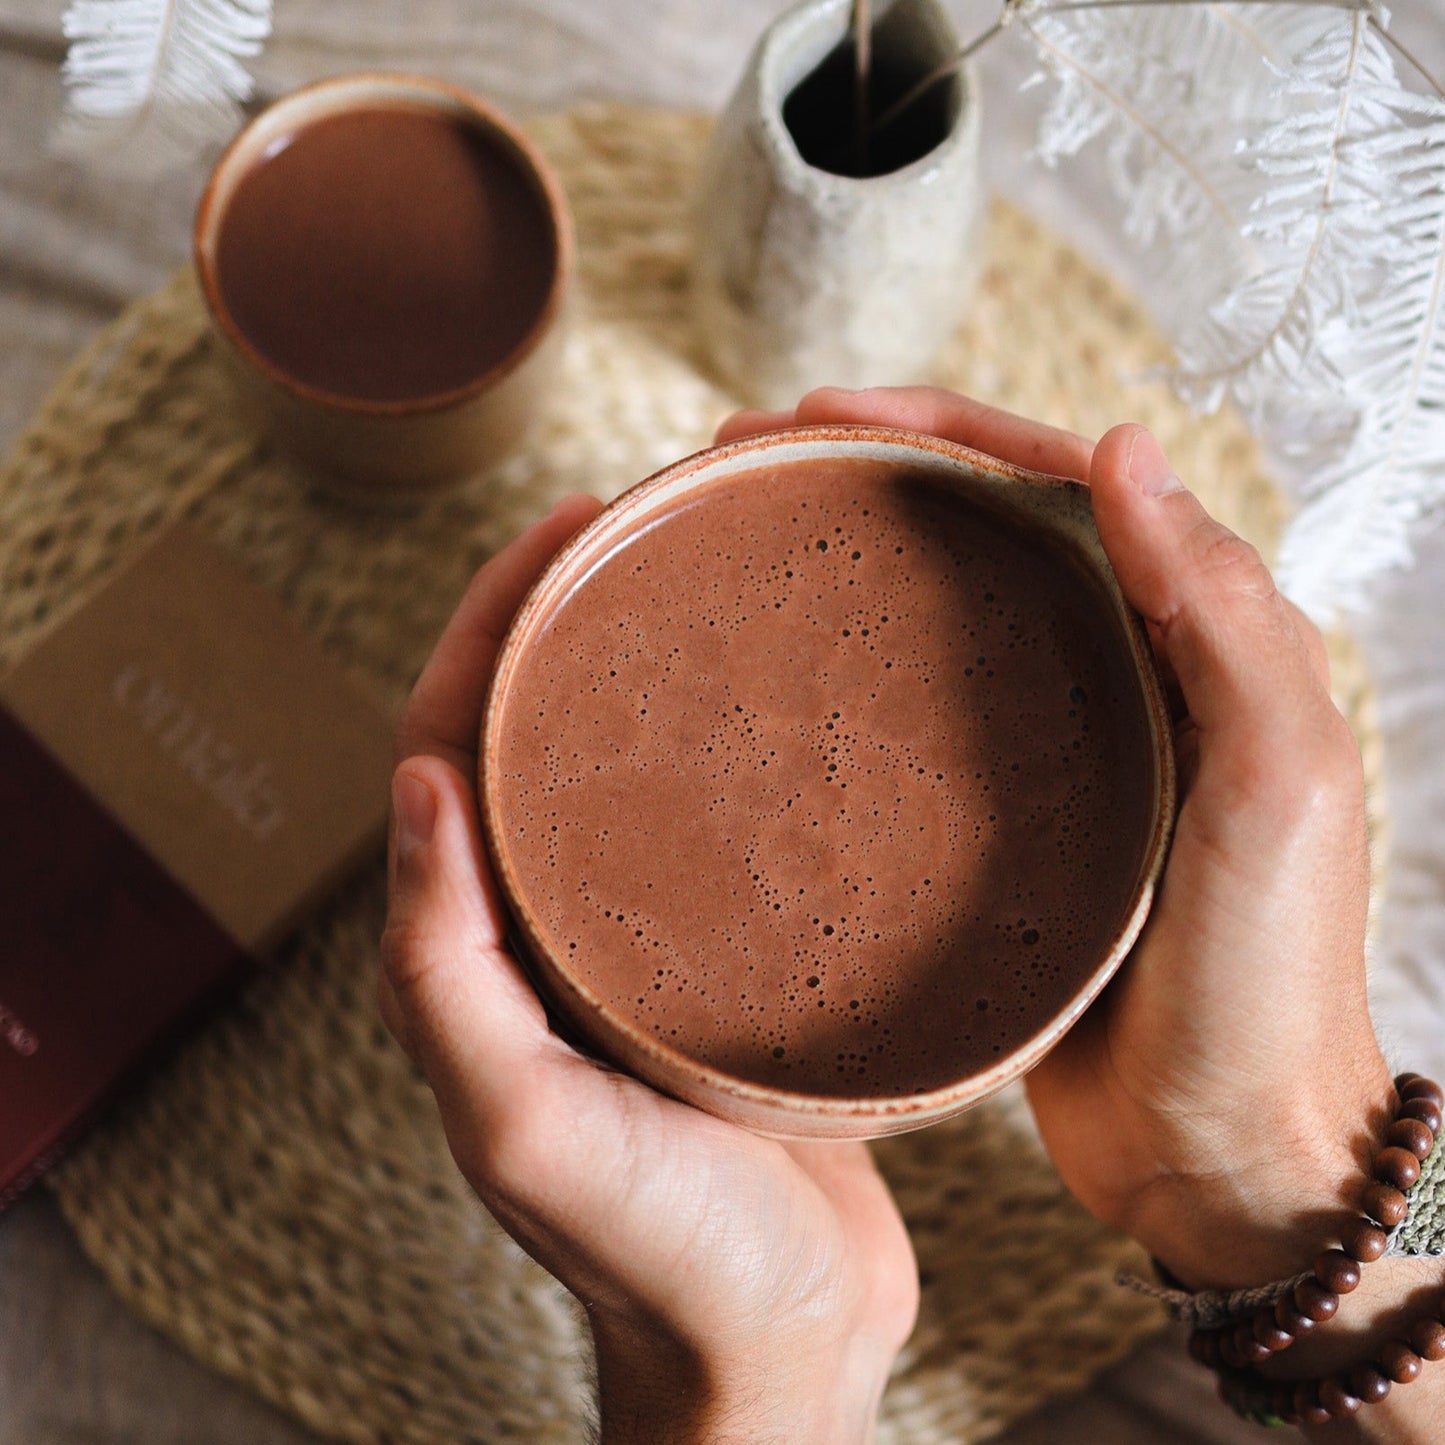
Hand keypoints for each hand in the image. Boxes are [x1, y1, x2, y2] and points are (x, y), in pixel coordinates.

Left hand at [380, 496, 916, 1444]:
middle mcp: (549, 933)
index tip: (563, 529)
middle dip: (571, 615)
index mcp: (478, 955)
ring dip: (647, 669)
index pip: (452, 748)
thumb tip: (413, 784)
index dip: (487, 629)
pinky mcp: (725, 967)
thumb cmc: (653, 1255)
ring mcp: (638, 944)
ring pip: (624, 771)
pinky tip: (792, 712)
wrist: (774, 1341)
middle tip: (646, 518)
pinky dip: (728, 753)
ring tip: (714, 581)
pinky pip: (711, 831)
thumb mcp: (525, 1124)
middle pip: (538, 735)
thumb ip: (445, 971)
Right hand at [717, 388, 1389, 1290]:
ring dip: (851, 562)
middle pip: (984, 534)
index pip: (1062, 487)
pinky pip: (917, 726)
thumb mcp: (1277, 789)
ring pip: (941, 618)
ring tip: (740, 535)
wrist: (1220, 1153)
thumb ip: (1222, 618)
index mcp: (1199, 642)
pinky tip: (779, 682)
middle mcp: (1125, 677)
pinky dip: (851, 680)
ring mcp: (1054, 753)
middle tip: (746, 456)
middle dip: (871, 473)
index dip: (945, 430)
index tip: (824, 413)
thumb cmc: (1266, 985)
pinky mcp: (996, 830)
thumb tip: (1123, 452)